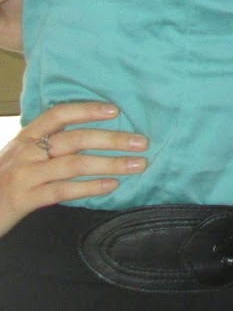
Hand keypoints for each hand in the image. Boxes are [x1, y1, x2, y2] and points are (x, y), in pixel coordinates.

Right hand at [0, 102, 146, 237]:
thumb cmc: (6, 181)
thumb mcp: (22, 157)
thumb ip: (48, 144)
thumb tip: (93, 135)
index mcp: (26, 137)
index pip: (58, 115)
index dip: (87, 110)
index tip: (115, 110)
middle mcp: (26, 153)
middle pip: (74, 139)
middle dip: (112, 139)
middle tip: (142, 142)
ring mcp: (24, 176)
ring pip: (73, 164)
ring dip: (109, 163)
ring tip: (137, 164)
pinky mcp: (24, 200)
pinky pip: (62, 191)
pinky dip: (89, 187)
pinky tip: (111, 186)